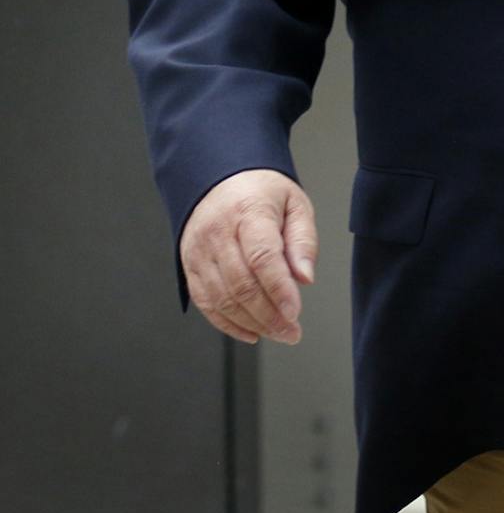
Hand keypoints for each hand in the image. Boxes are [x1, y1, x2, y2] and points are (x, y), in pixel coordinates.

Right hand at [178, 169, 316, 345]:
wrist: (219, 179)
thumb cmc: (262, 192)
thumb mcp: (295, 203)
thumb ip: (302, 240)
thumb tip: (304, 278)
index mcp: (248, 212)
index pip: (262, 257)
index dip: (278, 289)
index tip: (295, 312)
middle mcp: (217, 232)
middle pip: (241, 284)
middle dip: (269, 315)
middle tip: (292, 332)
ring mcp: (199, 251)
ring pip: (221, 298)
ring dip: (251, 323)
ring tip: (278, 333)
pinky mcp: (190, 266)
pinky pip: (206, 302)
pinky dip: (228, 323)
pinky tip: (251, 332)